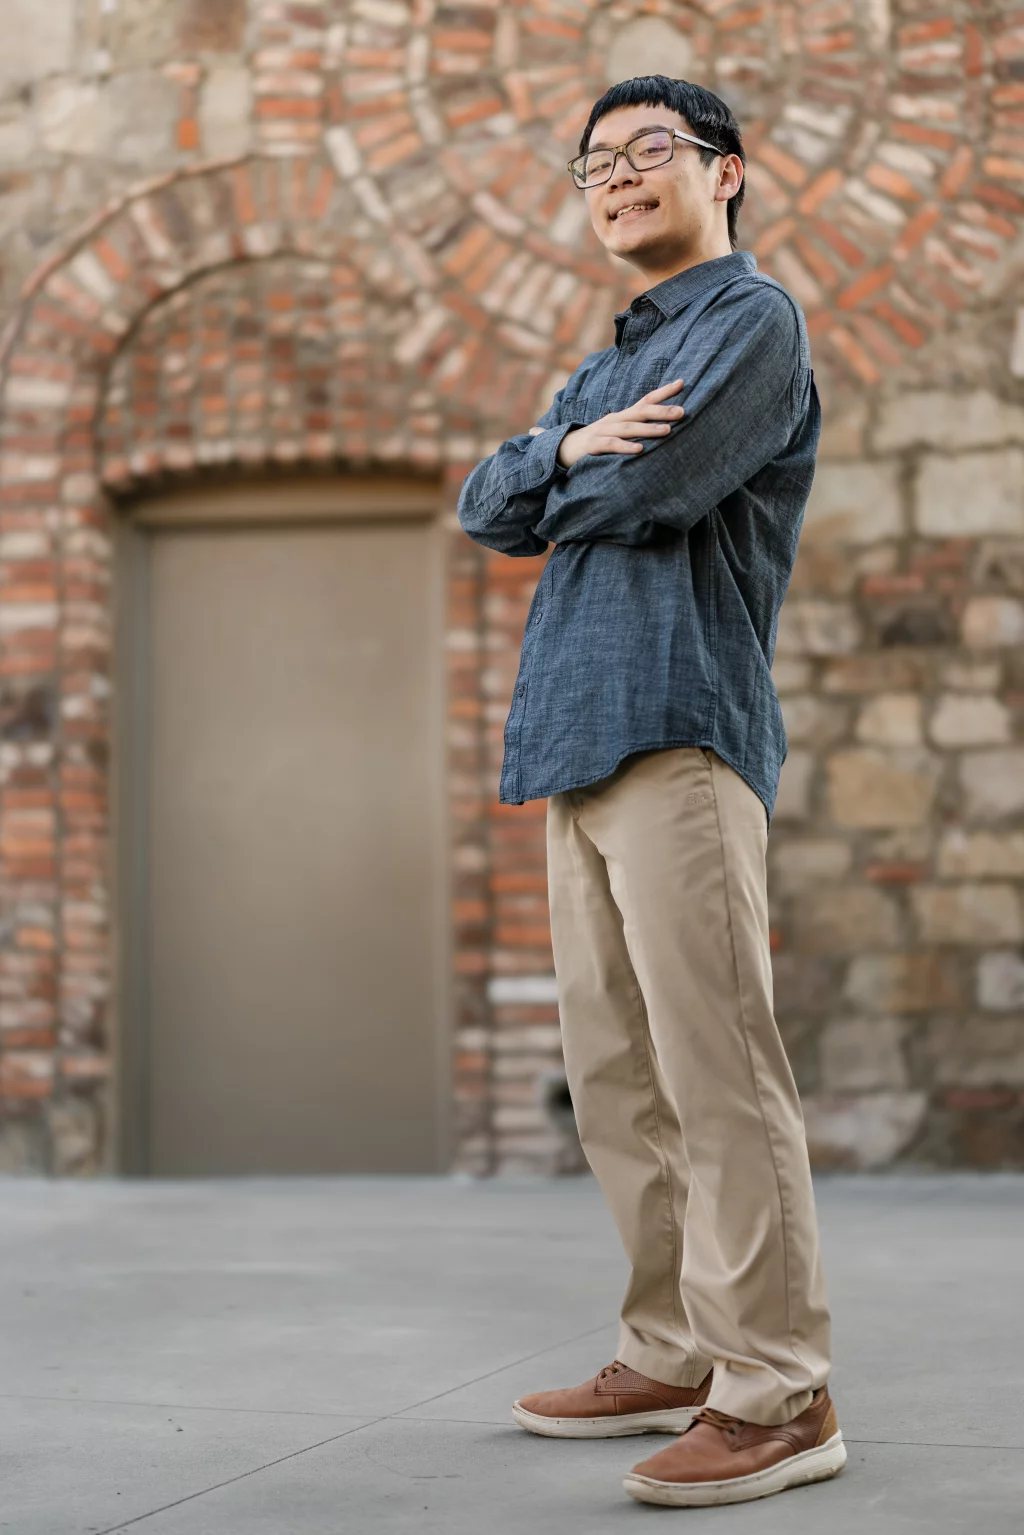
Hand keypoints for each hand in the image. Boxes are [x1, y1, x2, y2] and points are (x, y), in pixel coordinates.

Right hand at [555, 379, 684, 469]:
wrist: (563, 449)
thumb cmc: (596, 442)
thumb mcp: (617, 432)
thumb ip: (636, 428)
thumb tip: (664, 426)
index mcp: (622, 416)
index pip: (646, 400)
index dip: (664, 392)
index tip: (683, 383)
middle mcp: (614, 420)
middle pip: (640, 412)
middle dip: (662, 411)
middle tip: (682, 412)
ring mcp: (602, 431)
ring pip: (629, 428)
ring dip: (648, 429)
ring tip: (667, 430)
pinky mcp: (593, 446)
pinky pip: (611, 446)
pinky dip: (625, 447)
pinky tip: (640, 450)